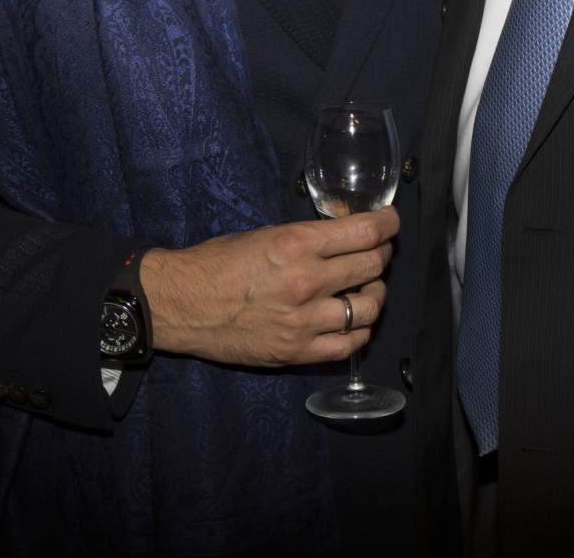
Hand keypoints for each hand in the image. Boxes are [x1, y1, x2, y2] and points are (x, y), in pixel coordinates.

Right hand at [138, 209, 396, 366]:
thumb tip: (343, 237)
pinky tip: (356, 320)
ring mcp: (303, 320)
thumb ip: (307, 238)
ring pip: (369, 307)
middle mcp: (305, 281)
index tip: (391, 222)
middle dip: (382, 255)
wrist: (182, 304)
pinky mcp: (297, 351)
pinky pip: (349, 344)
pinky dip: (361, 330)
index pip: (365, 232)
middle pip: (372, 266)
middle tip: (378, 253)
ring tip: (369, 288)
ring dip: (376, 293)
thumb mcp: (264, 234)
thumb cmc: (217, 263)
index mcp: (296, 244)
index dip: (388, 224)